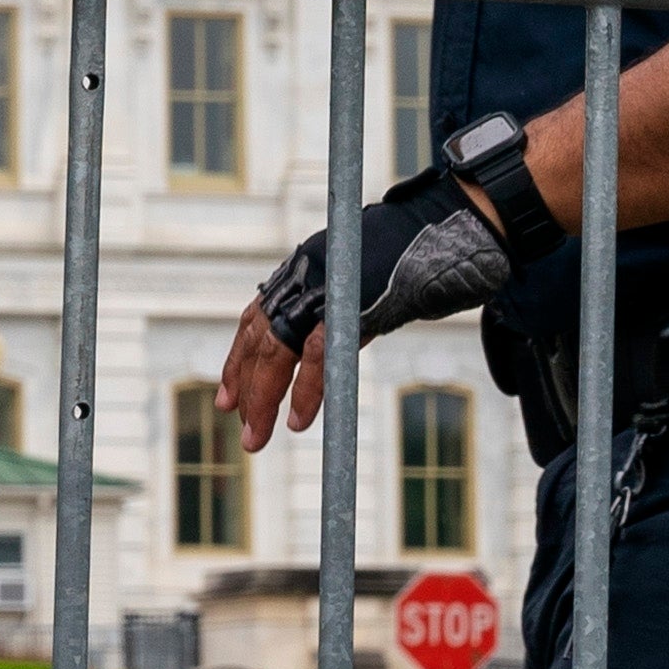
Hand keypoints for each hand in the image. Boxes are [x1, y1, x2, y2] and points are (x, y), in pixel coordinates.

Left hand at [232, 166, 527, 452]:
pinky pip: (318, 355)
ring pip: (277, 351)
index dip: (239, 357)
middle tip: (240, 424)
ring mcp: (322, 290)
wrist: (440, 231)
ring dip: (264, 398)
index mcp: (302, 272)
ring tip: (257, 437)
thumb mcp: (358, 286)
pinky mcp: (346, 305)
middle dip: (244, 384)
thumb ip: (336, 313)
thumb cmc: (407, 258)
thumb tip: (324, 356)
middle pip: (259, 338)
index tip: (228, 394)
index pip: (256, 318)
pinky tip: (298, 421)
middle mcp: (303, 279)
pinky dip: (307, 392)